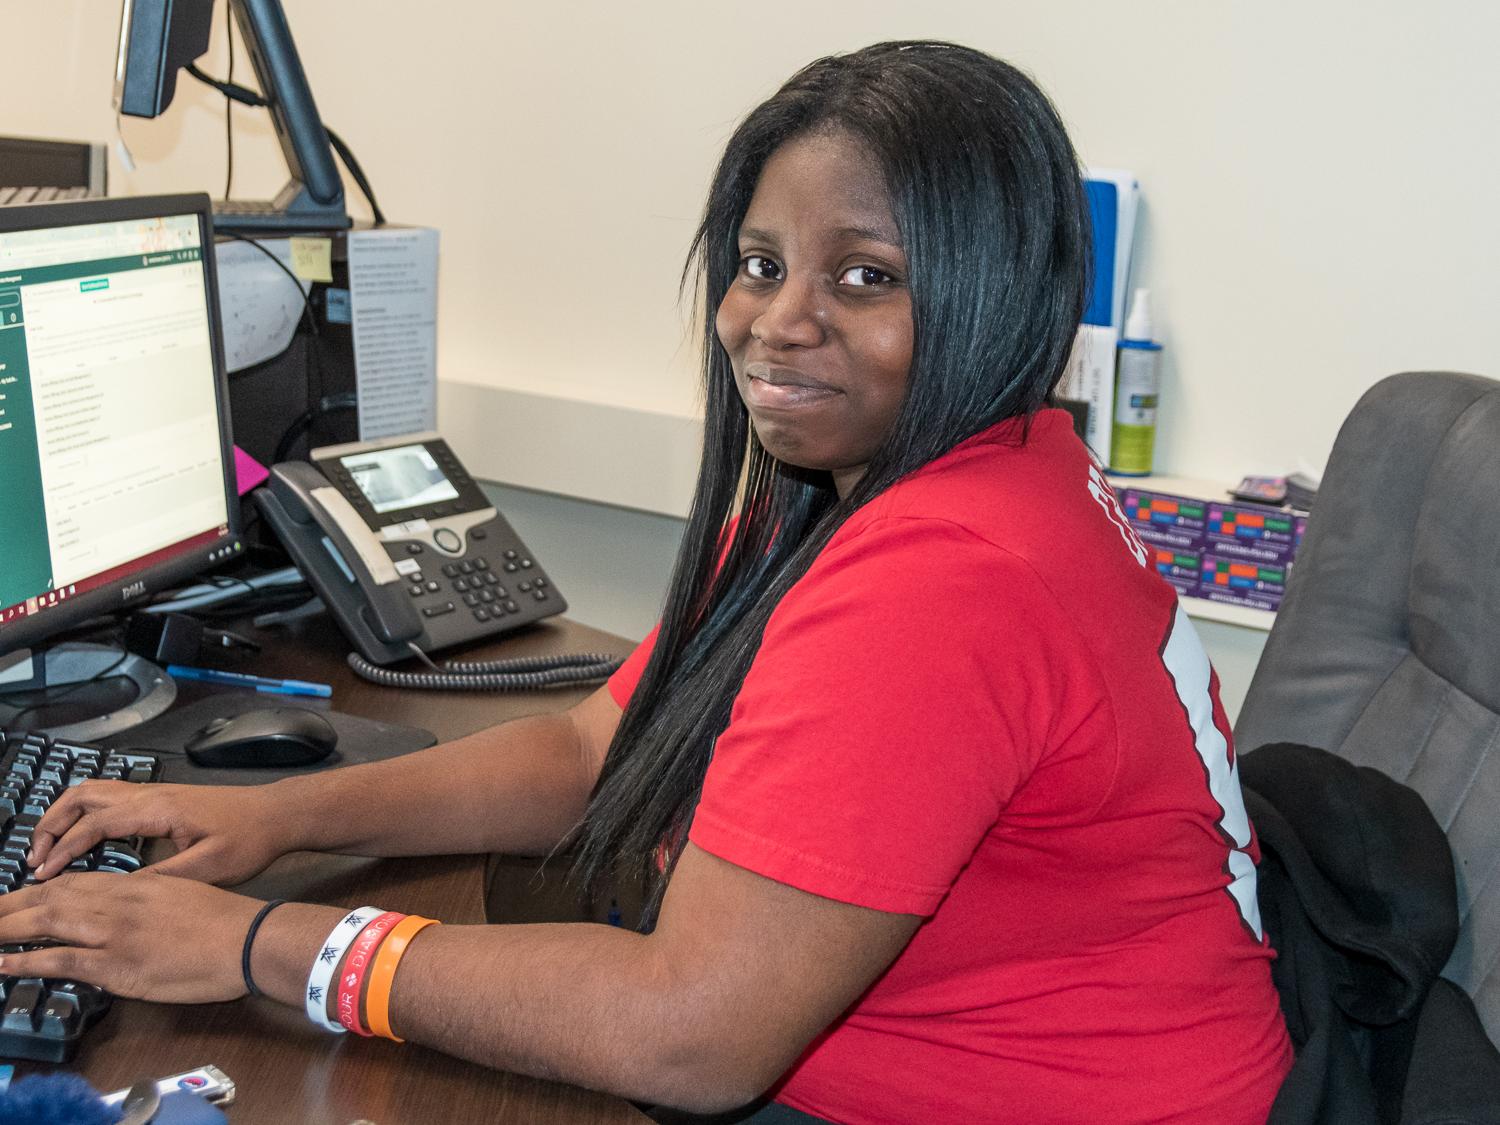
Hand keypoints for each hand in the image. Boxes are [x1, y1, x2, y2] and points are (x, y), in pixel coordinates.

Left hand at [0, 872, 260, 1002]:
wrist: (249, 938)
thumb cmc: (225, 920)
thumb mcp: (184, 895)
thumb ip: (150, 899)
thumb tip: (127, 910)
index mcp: (135, 886)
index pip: (73, 884)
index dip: (38, 890)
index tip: (15, 898)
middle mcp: (118, 903)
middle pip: (51, 898)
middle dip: (10, 906)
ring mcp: (115, 933)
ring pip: (47, 922)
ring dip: (7, 927)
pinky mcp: (118, 965)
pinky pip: (61, 961)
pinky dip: (27, 961)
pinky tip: (2, 964)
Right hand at [28, 781, 292, 884]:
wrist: (278, 815)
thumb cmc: (249, 840)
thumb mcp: (208, 868)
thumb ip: (162, 879)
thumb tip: (115, 894)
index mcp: (157, 809)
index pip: (93, 824)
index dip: (63, 849)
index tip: (41, 875)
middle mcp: (151, 794)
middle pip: (83, 795)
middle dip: (51, 823)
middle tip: (34, 858)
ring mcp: (156, 792)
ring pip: (95, 791)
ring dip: (66, 815)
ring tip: (49, 848)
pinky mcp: (163, 798)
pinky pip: (111, 797)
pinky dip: (86, 813)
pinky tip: (84, 838)